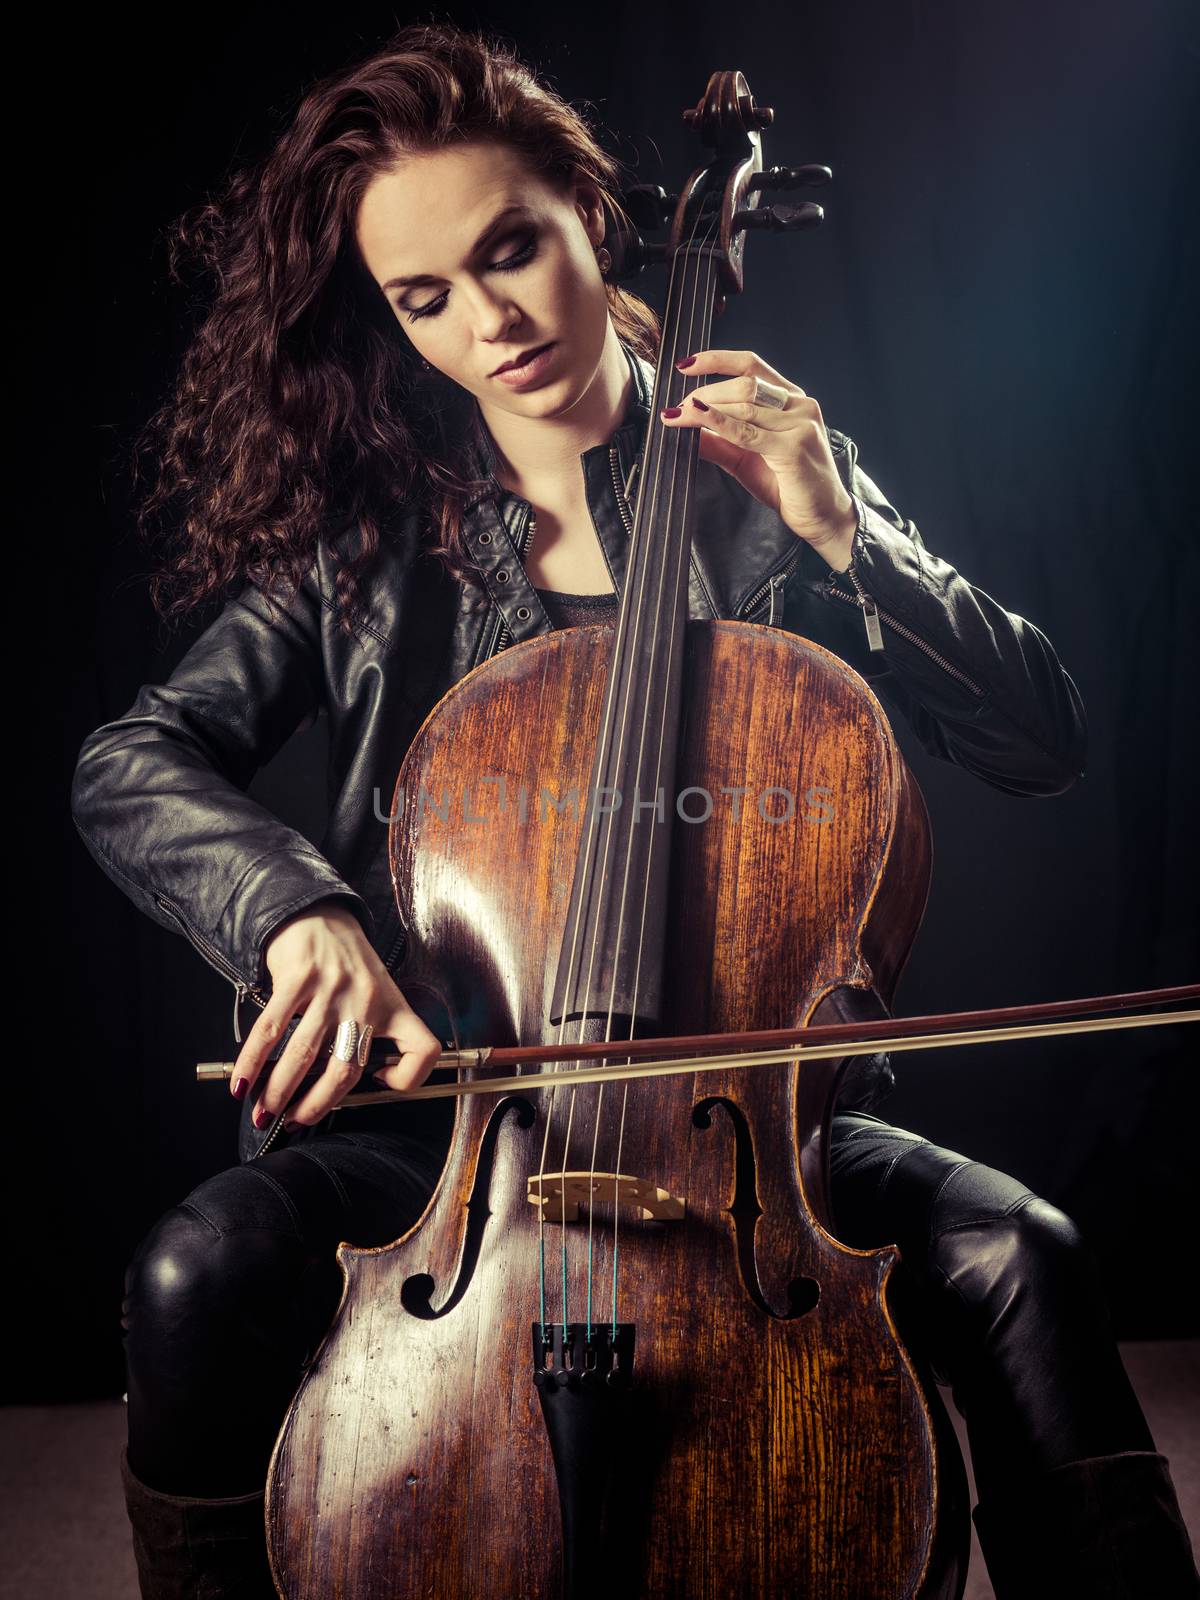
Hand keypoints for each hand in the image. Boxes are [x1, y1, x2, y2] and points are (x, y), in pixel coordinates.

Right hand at [229, 901, 440, 1128]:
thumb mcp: (378, 992)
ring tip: (264, 1113)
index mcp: (393, 1007)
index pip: (422, 1049)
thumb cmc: (349, 963)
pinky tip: (242, 1083)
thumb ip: (372, 1034)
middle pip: (346, 1069)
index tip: (380, 1083)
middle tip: (292, 1123)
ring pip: (305, 1054)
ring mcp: (331, 989)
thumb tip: (341, 1086)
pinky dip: (252, 1062)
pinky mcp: (298, 978)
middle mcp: (366, 1000)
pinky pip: (271, 1030)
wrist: (318, 913)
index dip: (407, 1078)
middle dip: (315, 1105)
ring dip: (279, 1091)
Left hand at [660, 349, 856, 565]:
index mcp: (791, 399)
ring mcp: (800, 425)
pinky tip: (697, 418)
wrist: (822, 516)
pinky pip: (748, 432)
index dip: (717, 360)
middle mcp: (799, 405)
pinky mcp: (794, 448)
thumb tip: (684, 425)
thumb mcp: (746, 457)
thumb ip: (719, 440)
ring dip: (705, 407)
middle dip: (705, 392)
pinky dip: (719, 423)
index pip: (752, 366)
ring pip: (745, 405)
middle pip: (745, 384)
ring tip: (678, 415)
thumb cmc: (789, 485)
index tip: (686, 365)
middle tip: (677, 408)